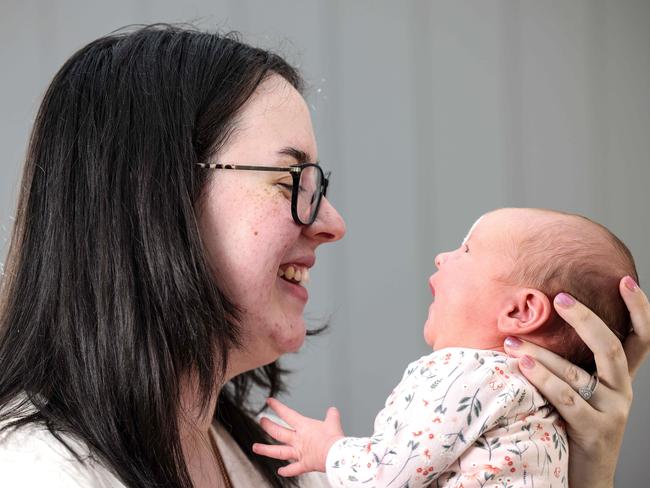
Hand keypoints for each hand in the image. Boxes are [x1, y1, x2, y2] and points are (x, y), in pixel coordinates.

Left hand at [252, 397, 344, 476]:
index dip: (277, 407)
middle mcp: (299, 440)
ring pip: (279, 451)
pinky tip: (280, 471)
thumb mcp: (333, 423)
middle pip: (279, 432)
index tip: (269, 402)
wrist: (336, 455)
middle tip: (261, 421)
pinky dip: (287, 471)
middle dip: (268, 426)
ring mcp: (300, 453)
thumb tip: (333, 410)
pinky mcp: (305, 465)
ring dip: (266, 450)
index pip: (287, 414)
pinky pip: (294, 469)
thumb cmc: (334, 439)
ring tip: (255, 448)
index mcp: (304, 427)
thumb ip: (332, 416)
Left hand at [504, 276, 649, 487]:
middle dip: (585, 319)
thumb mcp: (575, 392)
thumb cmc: (569, 427)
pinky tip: (521, 364)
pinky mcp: (595, 431)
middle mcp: (622, 392)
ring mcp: (612, 412)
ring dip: (542, 353)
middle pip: (611, 347)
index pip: (639, 339)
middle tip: (559, 297)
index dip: (638, 310)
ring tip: (511, 340)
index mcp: (618, 380)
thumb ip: (566, 365)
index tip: (624, 279)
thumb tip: (529, 328)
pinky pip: (566, 398)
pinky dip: (542, 378)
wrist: (581, 478)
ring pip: (577, 373)